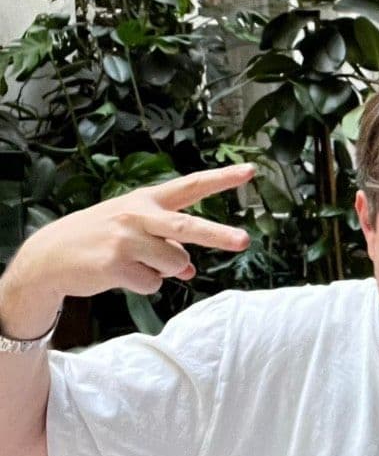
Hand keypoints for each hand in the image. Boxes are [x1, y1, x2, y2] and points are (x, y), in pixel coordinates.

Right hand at [3, 165, 254, 317]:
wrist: (50, 255)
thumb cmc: (101, 239)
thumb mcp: (135, 233)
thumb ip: (168, 245)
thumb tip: (189, 270)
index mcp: (146, 200)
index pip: (191, 186)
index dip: (221, 178)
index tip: (250, 170)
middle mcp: (138, 215)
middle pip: (188, 226)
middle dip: (218, 235)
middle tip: (245, 241)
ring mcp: (126, 239)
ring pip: (174, 264)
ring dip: (162, 271)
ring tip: (132, 261)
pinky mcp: (116, 264)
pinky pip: (153, 284)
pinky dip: (143, 284)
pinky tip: (120, 274)